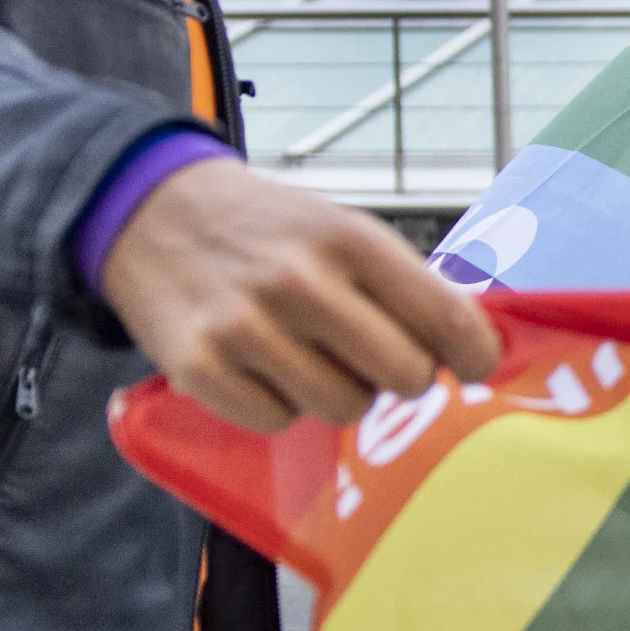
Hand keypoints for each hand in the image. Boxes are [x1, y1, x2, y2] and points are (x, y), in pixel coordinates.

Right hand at [102, 161, 501, 434]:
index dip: (475, 355)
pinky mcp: (198, 367)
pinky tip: (260, 368)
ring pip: (343, 409)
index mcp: (352, 240)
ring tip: (309, 354)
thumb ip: (404, 284)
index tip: (474, 365)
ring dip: (337, 392)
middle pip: (404, 377)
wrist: (153, 208)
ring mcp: (246, 328)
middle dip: (403, 377)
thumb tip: (476, 343)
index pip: (447, 320)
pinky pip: (276, 422)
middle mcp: (301, 282)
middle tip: (378, 360)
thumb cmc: (268, 228)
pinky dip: (277, 405)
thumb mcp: (343, 228)